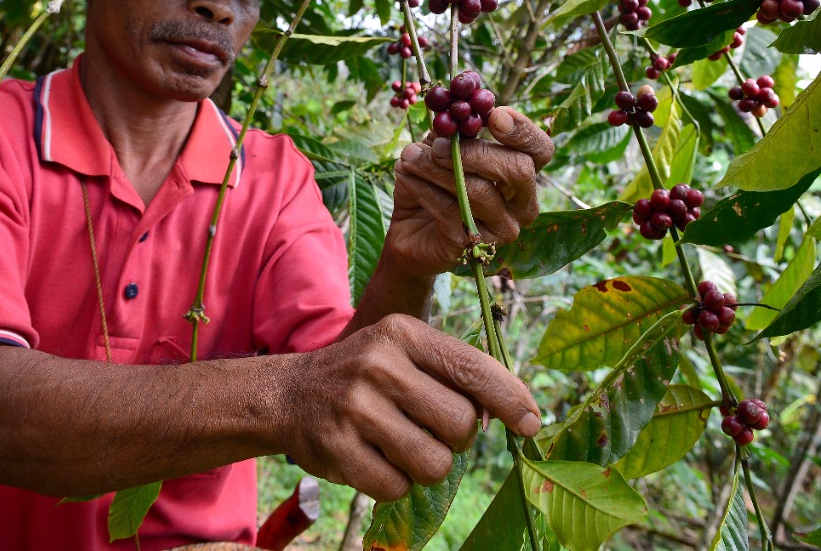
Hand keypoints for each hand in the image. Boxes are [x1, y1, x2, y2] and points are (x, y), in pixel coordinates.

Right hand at [282, 314, 540, 500]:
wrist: (289, 394)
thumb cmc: (366, 374)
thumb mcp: (403, 350)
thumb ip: (454, 372)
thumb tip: (516, 411)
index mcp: (403, 333)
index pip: (473, 368)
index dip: (511, 399)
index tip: (531, 422)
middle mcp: (379, 364)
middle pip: (461, 425)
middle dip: (457, 438)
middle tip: (430, 428)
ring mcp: (356, 408)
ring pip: (435, 463)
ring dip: (427, 465)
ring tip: (401, 445)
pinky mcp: (338, 449)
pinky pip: (398, 488)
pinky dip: (395, 483)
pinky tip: (375, 458)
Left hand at [388, 106, 553, 272]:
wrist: (408, 232)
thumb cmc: (432, 185)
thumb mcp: (439, 150)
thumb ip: (451, 131)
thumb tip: (450, 109)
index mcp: (523, 174)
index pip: (540, 149)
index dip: (522, 131)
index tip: (494, 115)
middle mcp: (523, 204)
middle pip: (517, 169)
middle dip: (474, 152)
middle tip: (437, 144)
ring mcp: (504, 229)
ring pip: (479, 191)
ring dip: (437, 169)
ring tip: (409, 156)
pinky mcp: (475, 246)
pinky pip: (452, 211)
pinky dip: (424, 188)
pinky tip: (405, 175)